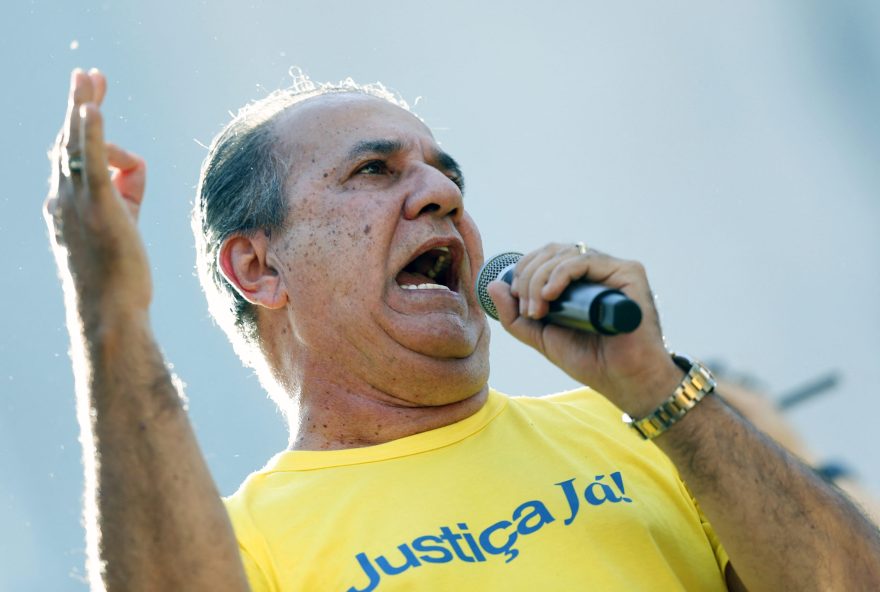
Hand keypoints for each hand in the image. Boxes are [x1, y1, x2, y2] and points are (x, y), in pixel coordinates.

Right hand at [45, 69, 150, 321]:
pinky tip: (92, 109)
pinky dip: (91, 133)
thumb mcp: (119, 229)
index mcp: (65, 205)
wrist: (109, 313)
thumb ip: (123, 197)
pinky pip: (92, 162)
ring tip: (91, 78)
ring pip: (77, 145)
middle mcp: (63, 199)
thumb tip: (131, 175)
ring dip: (83, 107)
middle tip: (88, 75)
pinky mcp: (99, 207)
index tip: (89, 104)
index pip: (71, 158)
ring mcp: (77, 203)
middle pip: (69, 142)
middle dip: (79, 106)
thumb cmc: (117, 280)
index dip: (80, 129)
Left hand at [487, 242, 681, 415]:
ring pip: (564, 254)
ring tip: (538, 311)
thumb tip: (493, 285)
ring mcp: (613, 269)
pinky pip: (585, 260)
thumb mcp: (542, 337)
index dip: (523, 273)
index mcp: (578, 280)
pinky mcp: (629, 273)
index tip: (519, 305)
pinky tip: (549, 294)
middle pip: (550, 252)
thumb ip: (516, 316)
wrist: (624, 380)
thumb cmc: (590, 360)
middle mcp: (596, 270)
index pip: (544, 257)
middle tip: (527, 310)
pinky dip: (560, 274)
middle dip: (528, 277)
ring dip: (539, 278)